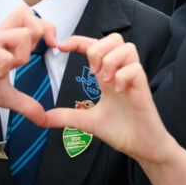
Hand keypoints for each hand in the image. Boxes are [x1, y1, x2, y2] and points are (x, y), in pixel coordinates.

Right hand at [0, 6, 56, 124]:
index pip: (32, 18)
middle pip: (28, 14)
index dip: (48, 28)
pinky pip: (1, 54)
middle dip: (38, 36)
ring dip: (21, 56)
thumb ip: (25, 104)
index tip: (53, 47)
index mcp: (7, 41)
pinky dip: (3, 68)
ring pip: (21, 34)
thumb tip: (43, 118)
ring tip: (6, 70)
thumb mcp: (4, 97)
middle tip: (27, 58)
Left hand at [41, 34, 185, 184]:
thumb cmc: (121, 130)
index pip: (95, 47)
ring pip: (127, 48)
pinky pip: (135, 68)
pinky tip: (118, 90)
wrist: (142, 146)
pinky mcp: (143, 87)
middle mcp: (121, 73)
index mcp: (107, 76)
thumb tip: (42, 118)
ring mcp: (133, 78)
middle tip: (92, 72)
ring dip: (111, 61)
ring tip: (105, 81)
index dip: (78, 41)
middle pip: (115, 38)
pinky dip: (123, 76)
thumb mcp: (88, 122)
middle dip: (98, 49)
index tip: (60, 46)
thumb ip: (67, 116)